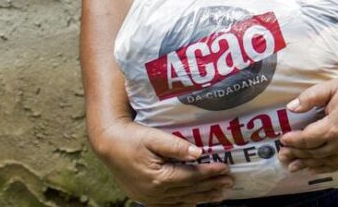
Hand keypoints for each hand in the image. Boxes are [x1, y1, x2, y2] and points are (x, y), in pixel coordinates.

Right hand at [92, 119, 231, 205]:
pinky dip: (184, 203)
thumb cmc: (131, 138)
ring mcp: (149, 198)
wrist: (108, 144)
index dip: (210, 172)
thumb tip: (198, 153)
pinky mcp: (144, 197)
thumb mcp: (154, 138)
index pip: (192, 177)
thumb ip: (176, 146)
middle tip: (230, 182)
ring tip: (220, 194)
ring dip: (202, 197)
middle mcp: (155, 192)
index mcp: (159, 178)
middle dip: (211, 186)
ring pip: (182, 200)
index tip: (226, 167)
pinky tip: (195, 203)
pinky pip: (169, 205)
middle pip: (190, 190)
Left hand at [279, 75, 337, 173]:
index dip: (293, 140)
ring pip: (323, 162)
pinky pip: (336, 166)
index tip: (282, 139)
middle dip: (295, 153)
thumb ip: (311, 97)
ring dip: (305, 164)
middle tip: (282, 154)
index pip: (307, 139)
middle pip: (312, 152)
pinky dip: (322, 168)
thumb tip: (291, 108)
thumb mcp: (333, 87)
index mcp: (333, 127)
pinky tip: (312, 168)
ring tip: (291, 166)